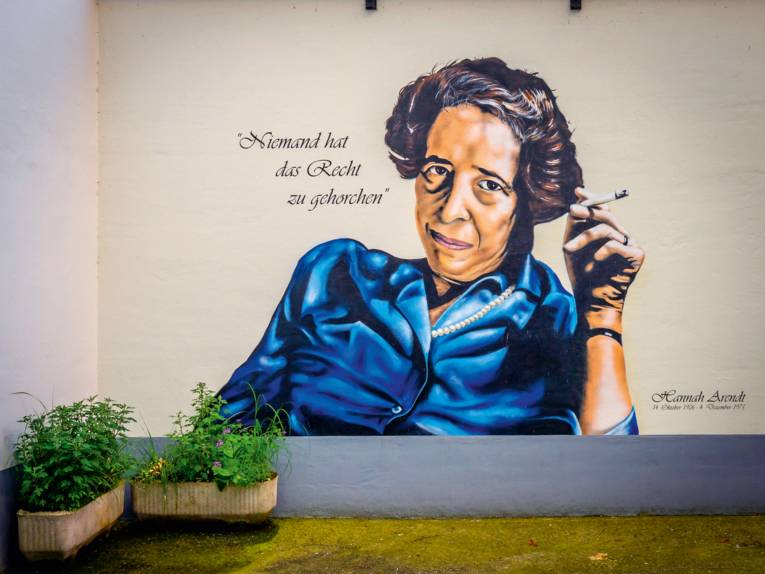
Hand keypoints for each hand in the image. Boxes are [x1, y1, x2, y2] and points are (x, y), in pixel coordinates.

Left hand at [563, 188, 644, 325]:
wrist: (591, 301)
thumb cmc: (581, 275)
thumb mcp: (572, 246)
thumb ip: (574, 226)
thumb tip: (575, 203)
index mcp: (608, 232)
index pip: (603, 210)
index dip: (592, 198)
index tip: (578, 191)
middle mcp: (622, 236)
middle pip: (606, 216)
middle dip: (587, 210)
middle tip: (571, 210)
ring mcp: (631, 245)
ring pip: (608, 230)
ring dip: (584, 237)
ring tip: (568, 249)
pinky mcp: (638, 256)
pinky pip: (617, 245)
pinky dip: (602, 250)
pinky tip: (595, 260)